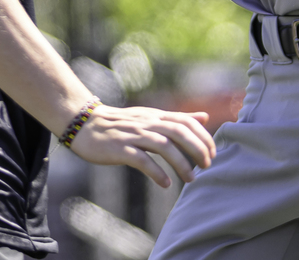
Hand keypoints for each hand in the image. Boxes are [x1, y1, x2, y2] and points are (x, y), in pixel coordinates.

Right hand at [67, 104, 215, 187]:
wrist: (85, 124)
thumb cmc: (121, 123)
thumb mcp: (151, 117)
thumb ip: (177, 118)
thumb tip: (204, 117)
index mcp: (156, 116)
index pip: (185, 121)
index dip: (203, 136)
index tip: (213, 153)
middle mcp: (147, 123)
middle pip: (179, 132)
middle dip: (197, 148)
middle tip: (207, 165)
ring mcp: (134, 135)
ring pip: (164, 146)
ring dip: (181, 163)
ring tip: (191, 179)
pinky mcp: (120, 149)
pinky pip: (142, 160)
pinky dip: (156, 172)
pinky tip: (166, 183)